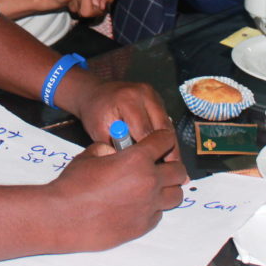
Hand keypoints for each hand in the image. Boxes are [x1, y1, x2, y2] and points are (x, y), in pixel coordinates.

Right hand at [48, 129, 185, 251]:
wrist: (63, 217)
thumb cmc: (73, 185)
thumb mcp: (90, 155)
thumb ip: (109, 150)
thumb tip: (115, 153)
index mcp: (137, 159)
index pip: (165, 141)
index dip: (163, 138)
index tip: (162, 140)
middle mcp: (148, 182)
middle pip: (178, 171)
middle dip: (171, 165)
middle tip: (161, 166)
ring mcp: (148, 207)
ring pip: (176, 195)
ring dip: (167, 189)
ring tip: (154, 187)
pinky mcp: (143, 226)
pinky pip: (159, 214)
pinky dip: (153, 207)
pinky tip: (139, 204)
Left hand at [64, 80, 180, 162]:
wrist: (95, 93)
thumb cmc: (95, 112)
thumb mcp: (99, 130)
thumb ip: (114, 147)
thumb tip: (132, 167)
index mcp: (128, 99)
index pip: (144, 131)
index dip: (148, 153)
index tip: (152, 169)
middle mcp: (144, 93)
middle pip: (163, 128)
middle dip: (167, 151)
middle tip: (168, 172)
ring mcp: (153, 95)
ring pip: (168, 126)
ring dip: (170, 145)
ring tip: (169, 165)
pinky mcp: (158, 99)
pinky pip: (166, 122)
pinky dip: (165, 137)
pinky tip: (164, 151)